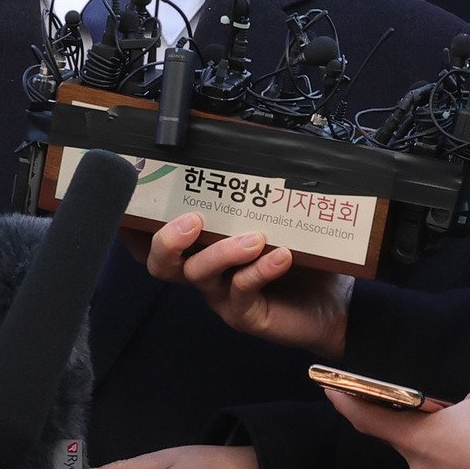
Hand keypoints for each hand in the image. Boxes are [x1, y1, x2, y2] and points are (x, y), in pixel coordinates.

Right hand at [147, 214, 352, 358]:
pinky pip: (242, 290)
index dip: (137, 228)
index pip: (158, 239)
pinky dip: (259, 271)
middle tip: (192, 220)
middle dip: (167, 241)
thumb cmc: (302, 261)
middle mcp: (205, 272)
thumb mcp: (279, 223)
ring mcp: (222, 296)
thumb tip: (260, 154)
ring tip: (254, 238)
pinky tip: (281, 257)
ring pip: (199, 274)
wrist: (333, 306)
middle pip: (162, 263)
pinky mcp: (244, 314)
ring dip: (222, 252)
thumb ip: (261, 199)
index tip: (136, 204)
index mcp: (204, 248)